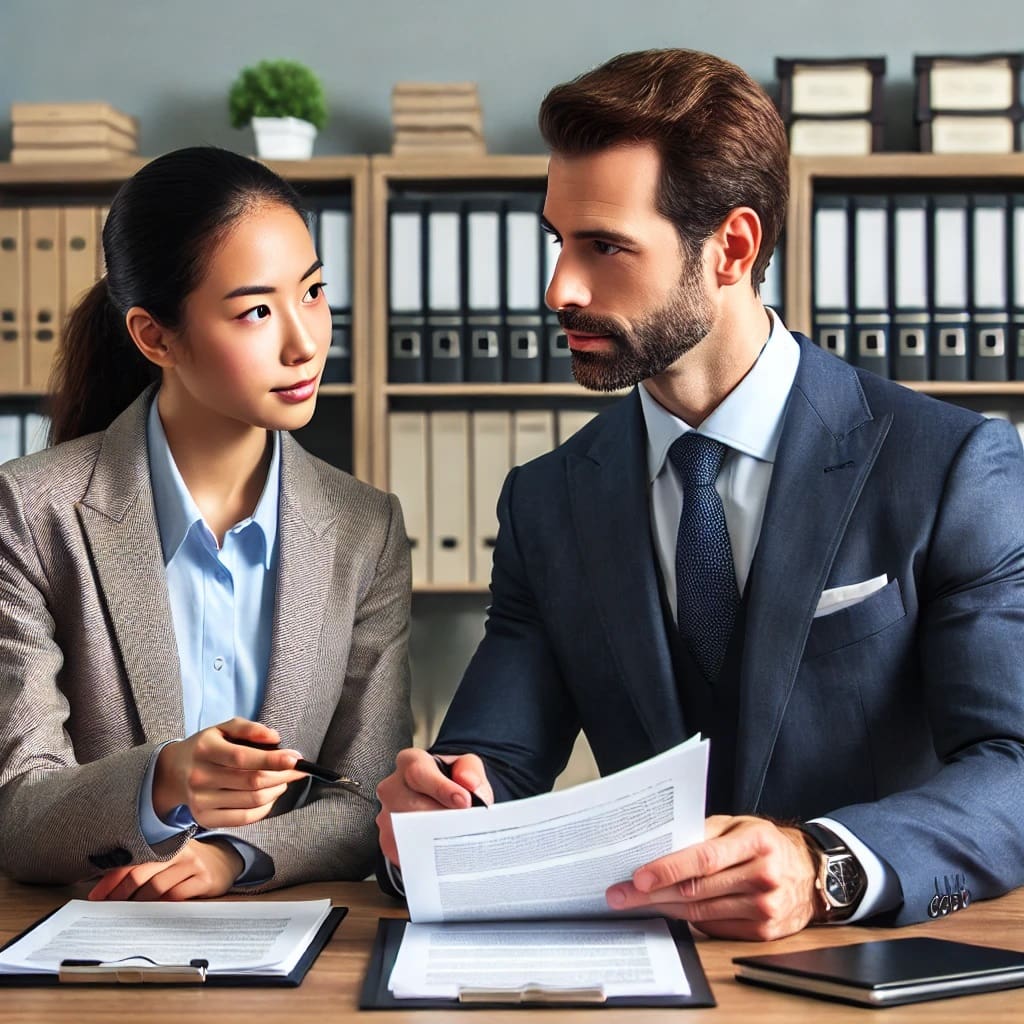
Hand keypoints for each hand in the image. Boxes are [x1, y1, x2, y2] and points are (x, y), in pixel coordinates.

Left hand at [87, 839, 243, 901]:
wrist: (223, 862)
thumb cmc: (187, 863)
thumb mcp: (168, 856)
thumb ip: (143, 865)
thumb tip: (106, 887)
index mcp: (165, 841)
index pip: (132, 860)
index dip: (111, 879)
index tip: (96, 896)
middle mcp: (179, 850)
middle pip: (141, 873)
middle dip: (120, 894)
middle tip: (109, 907)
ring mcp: (193, 864)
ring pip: (157, 887)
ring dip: (139, 903)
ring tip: (130, 912)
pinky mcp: (204, 879)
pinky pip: (177, 896)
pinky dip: (162, 905)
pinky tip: (155, 911)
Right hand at [153, 717, 305, 827]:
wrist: (172, 773)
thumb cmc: (206, 747)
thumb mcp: (222, 729)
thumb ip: (249, 728)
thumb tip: (274, 738)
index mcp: (205, 750)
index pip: (243, 758)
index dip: (273, 760)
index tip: (296, 758)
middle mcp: (200, 777)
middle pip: (252, 782)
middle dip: (282, 776)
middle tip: (297, 770)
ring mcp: (201, 801)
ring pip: (252, 801)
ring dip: (276, 791)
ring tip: (283, 780)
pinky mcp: (205, 819)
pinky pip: (244, 818)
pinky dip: (265, 808)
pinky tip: (270, 796)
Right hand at [375, 748, 492, 867]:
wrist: (440, 802)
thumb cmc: (451, 782)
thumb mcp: (466, 768)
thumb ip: (470, 770)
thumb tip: (469, 783)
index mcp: (411, 762)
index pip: (418, 772)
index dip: (441, 788)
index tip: (464, 801)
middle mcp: (393, 786)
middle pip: (411, 805)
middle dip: (441, 817)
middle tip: (464, 825)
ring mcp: (386, 815)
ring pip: (407, 831)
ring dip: (434, 838)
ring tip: (457, 838)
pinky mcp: (388, 840)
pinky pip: (405, 851)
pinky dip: (427, 853)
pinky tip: (443, 849)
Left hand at [605, 814, 818, 939]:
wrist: (811, 872)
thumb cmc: (766, 842)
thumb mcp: (739, 825)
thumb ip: (703, 833)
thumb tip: (660, 844)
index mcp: (756, 842)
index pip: (704, 858)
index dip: (668, 868)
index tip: (638, 876)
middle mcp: (763, 876)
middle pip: (697, 889)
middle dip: (652, 893)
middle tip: (620, 894)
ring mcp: (765, 908)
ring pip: (701, 911)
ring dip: (662, 908)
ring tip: (633, 903)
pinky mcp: (763, 932)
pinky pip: (714, 927)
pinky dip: (686, 920)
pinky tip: (665, 911)